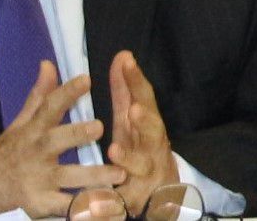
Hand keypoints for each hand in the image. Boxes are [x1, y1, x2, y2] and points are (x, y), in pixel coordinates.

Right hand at [0, 60, 125, 218]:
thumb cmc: (9, 150)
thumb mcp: (20, 121)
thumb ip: (39, 94)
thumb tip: (49, 64)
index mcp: (33, 128)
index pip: (50, 106)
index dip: (67, 92)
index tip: (86, 79)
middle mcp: (36, 151)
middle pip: (59, 140)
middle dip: (78, 134)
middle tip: (99, 127)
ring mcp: (38, 178)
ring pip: (70, 176)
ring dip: (94, 175)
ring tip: (119, 173)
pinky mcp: (40, 203)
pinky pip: (65, 206)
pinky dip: (83, 207)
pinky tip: (104, 205)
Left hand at [108, 50, 178, 215]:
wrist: (159, 197)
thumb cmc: (140, 148)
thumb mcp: (131, 120)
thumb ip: (126, 90)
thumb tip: (123, 54)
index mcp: (148, 127)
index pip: (145, 99)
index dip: (137, 81)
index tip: (126, 61)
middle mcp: (153, 149)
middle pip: (153, 133)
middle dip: (145, 121)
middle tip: (133, 110)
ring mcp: (147, 176)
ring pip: (141, 167)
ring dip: (129, 158)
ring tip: (114, 149)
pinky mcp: (134, 201)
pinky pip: (122, 202)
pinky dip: (111, 202)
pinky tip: (97, 199)